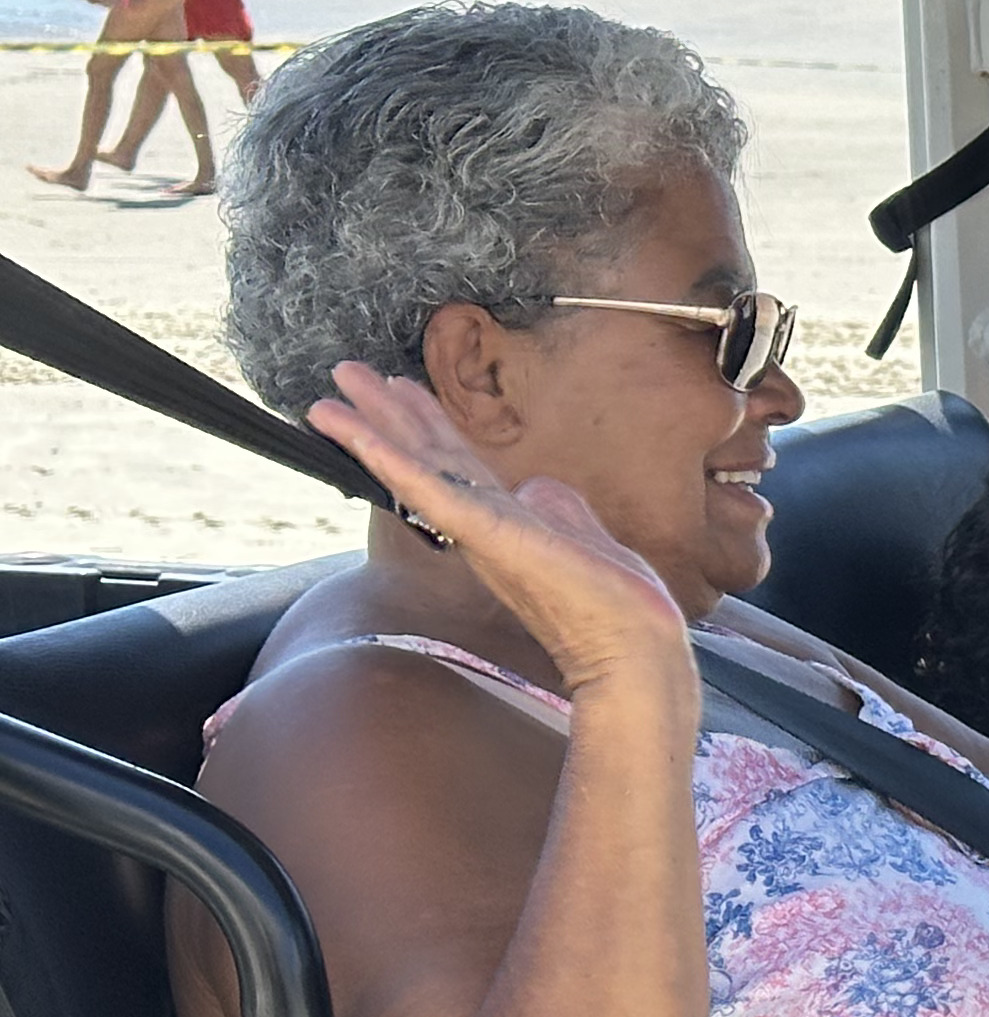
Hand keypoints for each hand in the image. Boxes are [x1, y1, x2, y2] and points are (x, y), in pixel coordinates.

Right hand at [308, 361, 692, 704]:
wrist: (632, 643)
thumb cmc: (615, 604)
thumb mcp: (581, 532)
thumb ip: (553, 505)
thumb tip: (537, 486)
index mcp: (501, 519)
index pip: (453, 461)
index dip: (423, 421)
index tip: (396, 384)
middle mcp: (480, 522)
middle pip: (423, 454)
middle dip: (383, 412)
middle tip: (344, 372)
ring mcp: (479, 528)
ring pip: (415, 467)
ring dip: (370, 428)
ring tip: (328, 396)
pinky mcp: (485, 533)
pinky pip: (430, 490)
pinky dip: (393, 460)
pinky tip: (364, 435)